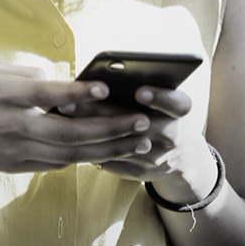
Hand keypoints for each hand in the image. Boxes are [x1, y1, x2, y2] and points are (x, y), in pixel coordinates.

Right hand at [0, 64, 152, 173]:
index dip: (78, 91)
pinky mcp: (17, 165)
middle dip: (111, 128)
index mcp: (4, 96)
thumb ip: (23, 74)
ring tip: (139, 141)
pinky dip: (85, 157)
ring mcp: (16, 150)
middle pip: (71, 131)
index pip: (47, 94)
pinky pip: (58, 163)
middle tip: (143, 121)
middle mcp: (14, 126)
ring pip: (72, 152)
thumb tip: (57, 80)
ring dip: (108, 147)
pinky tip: (106, 152)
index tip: (105, 86)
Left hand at [62, 86, 213, 197]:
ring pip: (121, 145)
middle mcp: (173, 136)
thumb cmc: (161, 114)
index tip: (139, 91)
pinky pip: (113, 162)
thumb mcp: (162, 100)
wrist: (182, 158)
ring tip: (62, 116)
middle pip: (139, 124)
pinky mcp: (141, 173)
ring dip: (90, 132)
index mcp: (179, 112)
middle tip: (70, 102)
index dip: (159, 98)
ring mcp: (157, 158)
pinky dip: (90, 149)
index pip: (177, 104)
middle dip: (103, 112)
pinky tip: (66, 136)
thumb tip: (99, 72)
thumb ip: (139, 86)